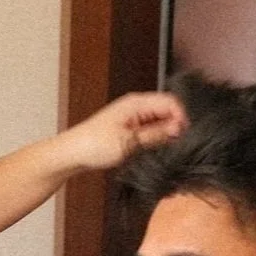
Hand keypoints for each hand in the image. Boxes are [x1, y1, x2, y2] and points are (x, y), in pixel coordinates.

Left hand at [61, 91, 186, 173]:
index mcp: (136, 102)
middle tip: (175, 145)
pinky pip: (149, 130)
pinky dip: (154, 139)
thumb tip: (178, 129)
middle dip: (174, 126)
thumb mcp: (129, 142)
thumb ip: (155, 135)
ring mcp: (133, 117)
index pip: (171, 102)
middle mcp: (136, 106)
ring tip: (161, 149)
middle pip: (168, 111)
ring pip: (160, 122)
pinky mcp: (129, 128)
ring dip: (164, 134)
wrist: (71, 154)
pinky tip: (151, 150)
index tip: (185, 135)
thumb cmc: (93, 145)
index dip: (182, 117)